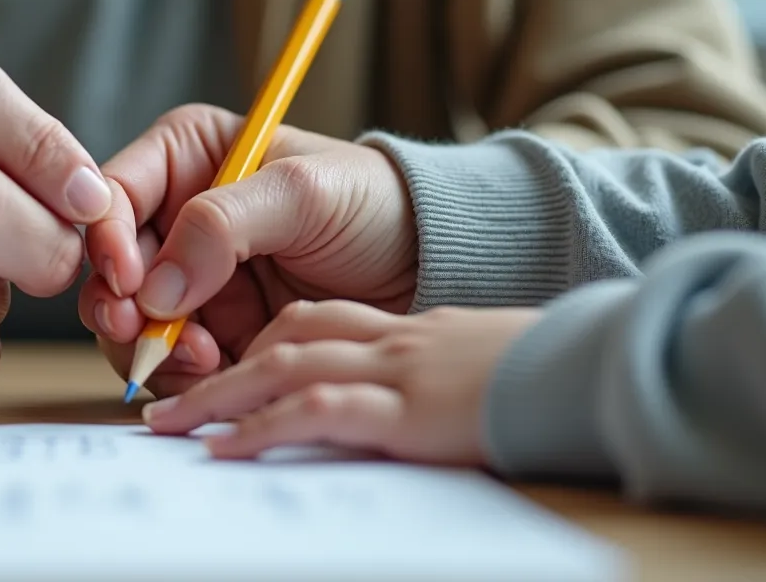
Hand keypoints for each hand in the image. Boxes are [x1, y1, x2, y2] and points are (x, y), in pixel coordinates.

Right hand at [80, 104, 417, 396]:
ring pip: (130, 323)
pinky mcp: (211, 332)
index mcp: (185, 157)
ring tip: (203, 356)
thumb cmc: (373, 204)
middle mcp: (175, 218)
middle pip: (108, 267)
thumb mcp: (302, 193)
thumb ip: (221, 224)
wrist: (428, 267)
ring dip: (152, 348)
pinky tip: (218, 372)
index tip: (130, 282)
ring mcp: (189, 280)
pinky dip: (181, 375)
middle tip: (144, 334)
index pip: (113, 195)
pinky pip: (168, 362)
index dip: (107, 241)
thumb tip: (154, 286)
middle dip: (122, 307)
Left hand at [142, 301, 543, 464]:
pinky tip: (224, 448)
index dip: (258, 339)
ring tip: (168, 424)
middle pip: (283, 336)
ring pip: (283, 367)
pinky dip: (261, 427)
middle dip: (218, 365)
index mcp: (407, 327)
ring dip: (218, 395)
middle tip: (164, 397)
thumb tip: (400, 402)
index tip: (222, 364)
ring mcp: (396, 368)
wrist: (601, 374)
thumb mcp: (480, 364)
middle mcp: (391, 339)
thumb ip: (431, 371)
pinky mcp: (406, 406)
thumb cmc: (550, 378)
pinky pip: (316, 410)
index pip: (315, 317)